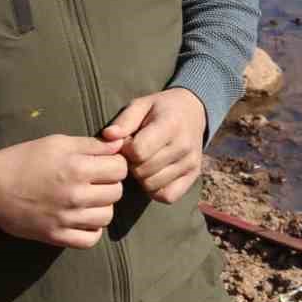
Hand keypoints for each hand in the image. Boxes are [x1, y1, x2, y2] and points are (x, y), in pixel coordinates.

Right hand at [0, 135, 126, 247]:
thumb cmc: (23, 159)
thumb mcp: (57, 143)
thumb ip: (91, 145)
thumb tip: (119, 145)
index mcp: (77, 168)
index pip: (119, 168)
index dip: (114, 163)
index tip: (102, 164)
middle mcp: (75, 195)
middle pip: (116, 192)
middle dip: (109, 184)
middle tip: (94, 181)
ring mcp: (66, 219)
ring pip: (107, 216)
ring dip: (101, 206)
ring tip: (88, 199)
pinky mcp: (55, 236)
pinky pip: (90, 239)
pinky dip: (91, 230)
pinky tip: (82, 219)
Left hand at [101, 88, 205, 204]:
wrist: (193, 111)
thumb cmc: (161, 109)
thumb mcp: (141, 105)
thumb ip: (124, 121)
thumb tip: (108, 136)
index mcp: (170, 124)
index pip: (138, 151)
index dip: (126, 150)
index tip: (127, 143)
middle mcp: (184, 146)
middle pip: (143, 171)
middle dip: (132, 164)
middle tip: (134, 154)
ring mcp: (190, 163)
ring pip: (152, 185)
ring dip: (142, 178)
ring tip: (144, 162)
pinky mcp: (193, 176)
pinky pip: (167, 196)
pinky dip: (156, 190)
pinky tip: (154, 175)